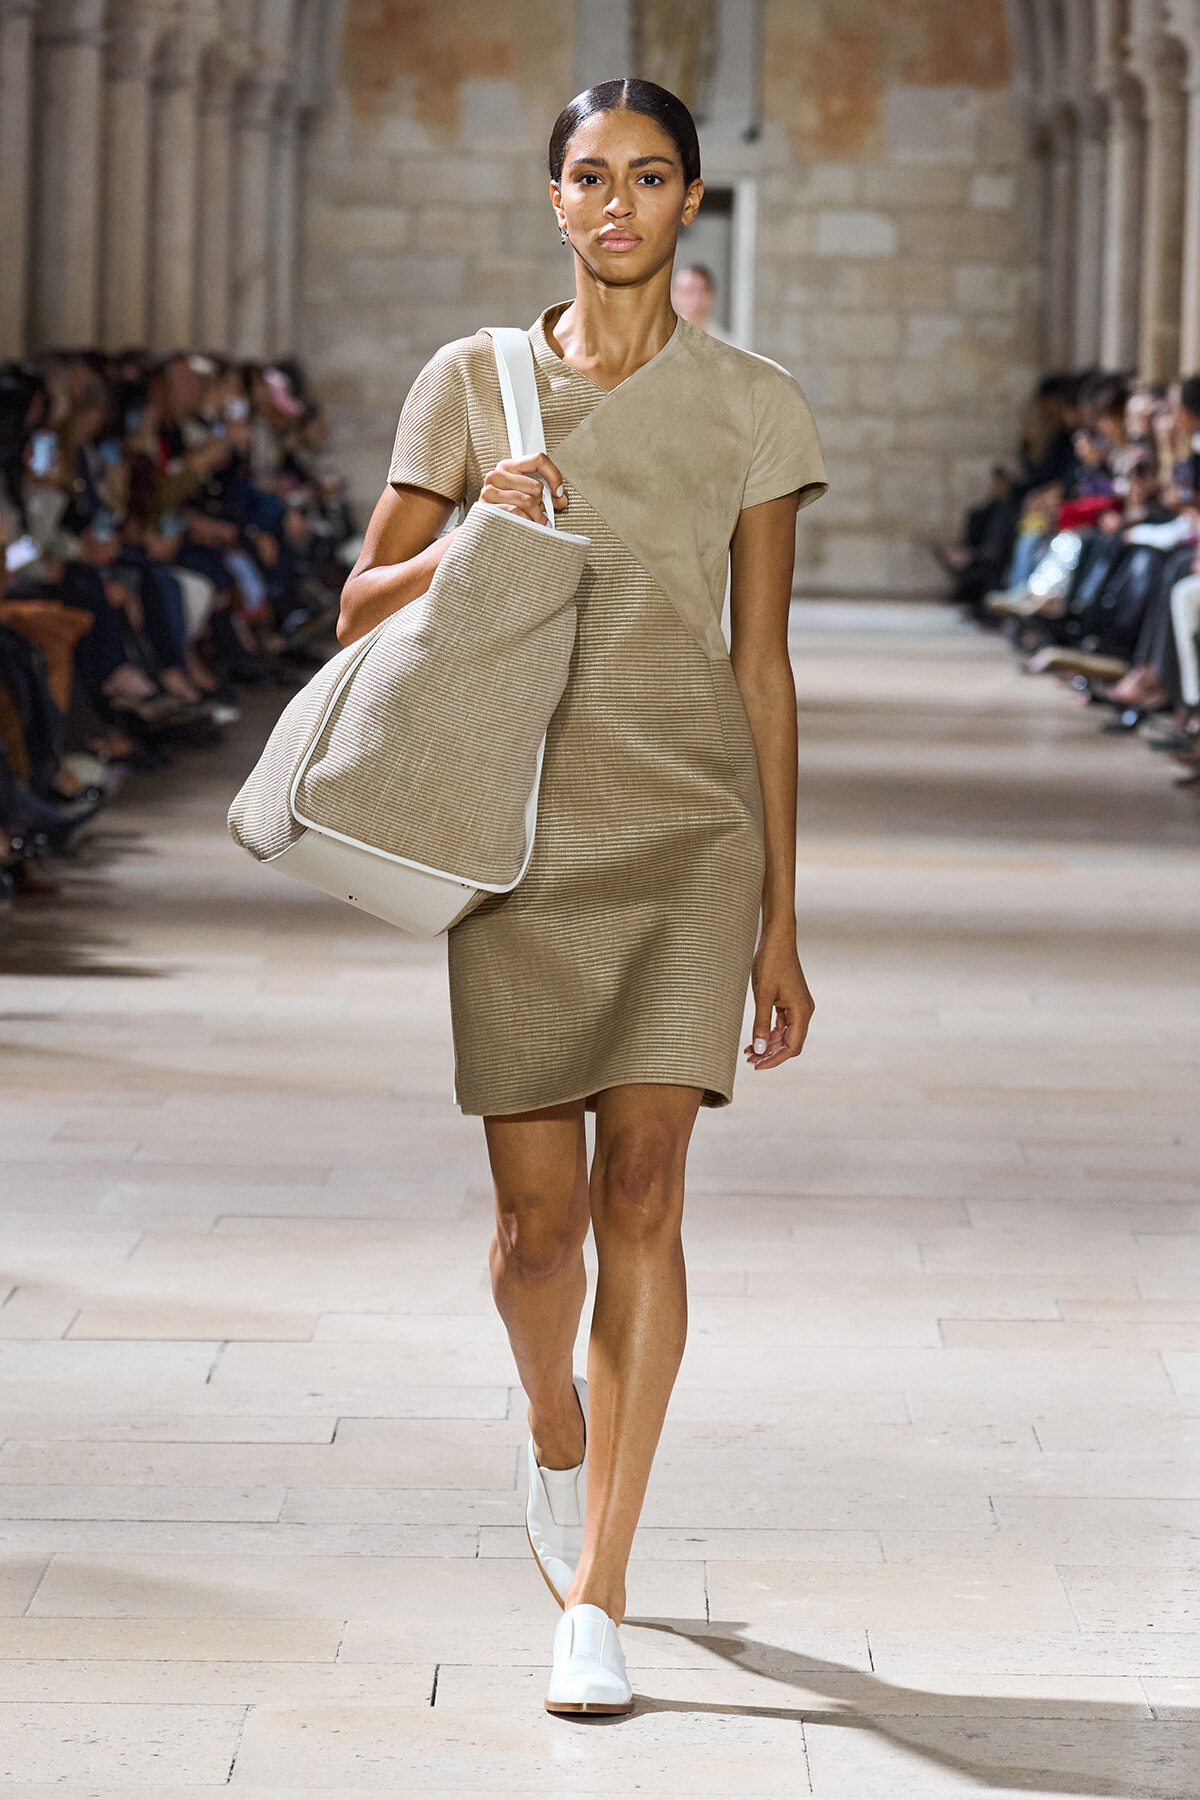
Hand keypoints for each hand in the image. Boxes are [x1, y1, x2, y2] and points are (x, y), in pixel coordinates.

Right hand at [479, 453, 566, 525]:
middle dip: (542, 503)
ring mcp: (489, 490)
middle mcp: (497, 475)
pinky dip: (526, 522)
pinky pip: (515, 512)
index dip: (554, 476)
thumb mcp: (529, 497)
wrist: (485, 530)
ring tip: (534, 521)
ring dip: (536, 516)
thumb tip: (560, 499)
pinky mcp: (486, 506)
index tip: (558, 492)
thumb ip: (548, 494)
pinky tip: (526, 526)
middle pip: (536, 486)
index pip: (539, 460)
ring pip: (527, 501)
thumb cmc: (509, 512)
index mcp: (509, 466)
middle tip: (538, 512)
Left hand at [744, 929, 814, 1070]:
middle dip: (771, 1054)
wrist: (777, 939)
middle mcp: (804, 1010)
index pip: (792, 1046)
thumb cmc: (771, 963)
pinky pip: (783, 1023)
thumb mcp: (763, 995)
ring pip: (785, 1034)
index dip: (775, 1059)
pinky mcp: (791, 1001)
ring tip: (749, 1051)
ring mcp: (798, 1006)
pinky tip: (756, 1038)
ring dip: (769, 1044)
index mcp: (801, 1011)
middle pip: (790, 1043)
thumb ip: (761, 1023)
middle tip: (749, 1060)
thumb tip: (759, 1048)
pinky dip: (770, 1032)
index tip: (758, 1065)